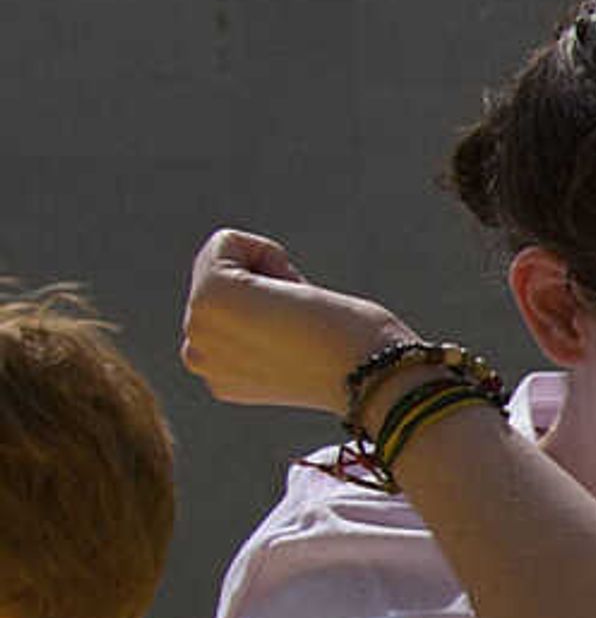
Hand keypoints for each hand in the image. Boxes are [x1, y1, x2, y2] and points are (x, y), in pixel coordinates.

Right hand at [182, 230, 407, 416]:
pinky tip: (294, 294)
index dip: (277, 309)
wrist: (376, 375)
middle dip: (268, 291)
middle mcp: (198, 357)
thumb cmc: (361, 357)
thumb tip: (267, 304)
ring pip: (222, 261)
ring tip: (300, 318)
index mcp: (220, 376)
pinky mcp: (208, 298)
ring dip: (271, 276)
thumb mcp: (298, 347)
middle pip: (221, 281)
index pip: (231, 309)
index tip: (308, 342)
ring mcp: (198, 328)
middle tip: (307, 330)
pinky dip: (269, 254)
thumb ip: (266, 331)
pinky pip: (227, 241)